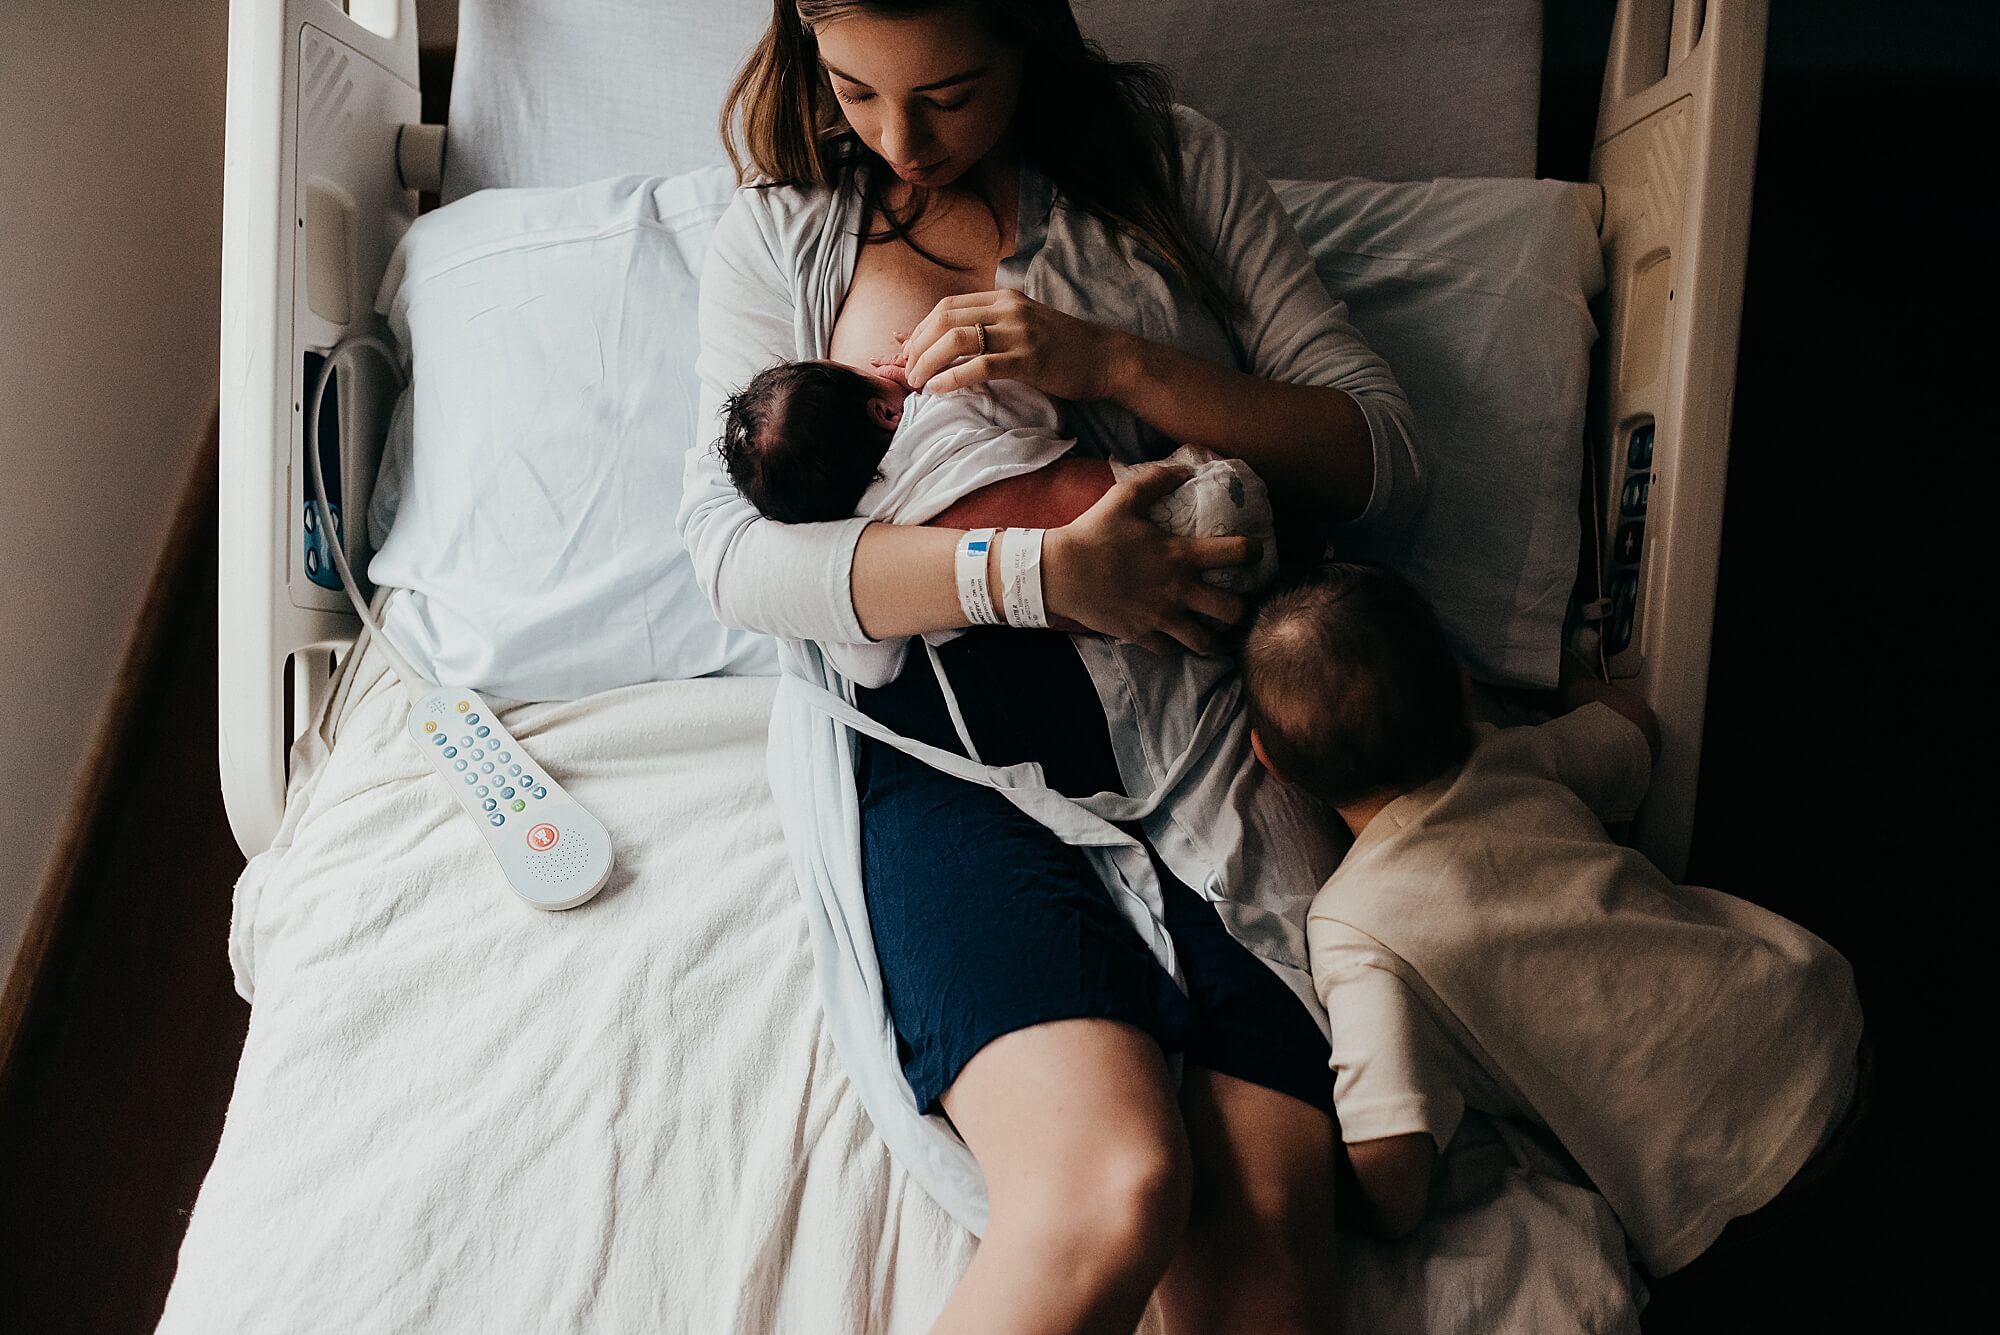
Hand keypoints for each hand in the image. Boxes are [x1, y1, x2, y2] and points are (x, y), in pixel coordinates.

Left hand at [896, 290, 1129, 399]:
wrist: (1107, 359)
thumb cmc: (1066, 348)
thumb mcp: (1026, 324)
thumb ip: (995, 325)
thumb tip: (956, 343)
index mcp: (1003, 298)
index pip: (947, 306)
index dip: (921, 329)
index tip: (910, 353)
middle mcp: (1007, 308)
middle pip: (944, 318)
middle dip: (917, 346)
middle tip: (906, 371)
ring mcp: (1018, 332)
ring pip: (956, 338)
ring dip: (928, 361)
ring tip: (917, 382)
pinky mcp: (1028, 359)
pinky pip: (979, 366)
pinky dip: (952, 378)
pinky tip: (938, 389)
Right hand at [1043, 463, 1257, 653]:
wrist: (1058, 572)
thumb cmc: (1093, 533)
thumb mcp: (1123, 497)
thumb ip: (1157, 481)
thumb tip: (1184, 470)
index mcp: (1179, 554)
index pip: (1236, 554)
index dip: (1253, 552)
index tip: (1254, 553)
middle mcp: (1177, 590)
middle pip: (1232, 610)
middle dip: (1242, 609)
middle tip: (1238, 604)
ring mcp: (1160, 616)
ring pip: (1205, 641)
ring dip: (1216, 639)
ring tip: (1218, 635)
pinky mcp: (1141, 634)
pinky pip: (1172, 650)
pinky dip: (1178, 647)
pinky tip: (1179, 638)